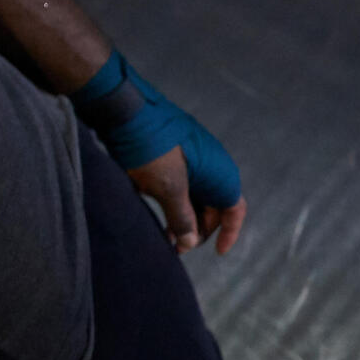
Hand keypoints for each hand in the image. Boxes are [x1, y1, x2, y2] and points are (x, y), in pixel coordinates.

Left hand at [128, 143, 246, 253]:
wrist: (124, 108)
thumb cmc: (152, 147)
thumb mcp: (168, 189)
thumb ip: (182, 219)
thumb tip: (189, 243)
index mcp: (220, 173)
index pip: (234, 210)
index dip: (228, 233)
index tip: (217, 251)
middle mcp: (212, 167)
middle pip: (213, 208)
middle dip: (197, 230)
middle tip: (178, 246)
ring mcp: (193, 160)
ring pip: (194, 198)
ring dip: (182, 219)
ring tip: (164, 236)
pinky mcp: (174, 156)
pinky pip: (180, 185)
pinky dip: (172, 203)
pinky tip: (155, 214)